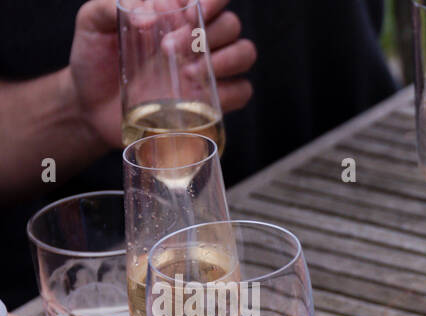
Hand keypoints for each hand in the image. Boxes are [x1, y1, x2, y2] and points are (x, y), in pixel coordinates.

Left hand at [70, 0, 255, 150]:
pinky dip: (230, 90)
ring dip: (226, 59)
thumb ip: (109, 7)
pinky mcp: (212, 102)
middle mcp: (197, 40)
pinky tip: (200, 92)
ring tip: (189, 71)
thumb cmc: (94, 60)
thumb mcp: (91, 23)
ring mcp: (208, 71)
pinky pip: (243, 91)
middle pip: (231, 25)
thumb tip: (147, 16)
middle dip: (206, 34)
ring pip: (244, 53)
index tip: (187, 12)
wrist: (91, 106)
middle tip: (168, 48)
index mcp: (176, 15)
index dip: (211, 1)